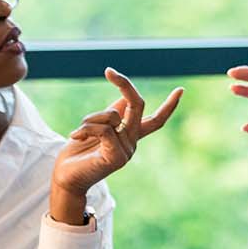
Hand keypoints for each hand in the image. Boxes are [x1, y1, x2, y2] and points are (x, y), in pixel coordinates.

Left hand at [50, 68, 181, 217]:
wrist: (66, 177)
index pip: (156, 120)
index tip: (181, 90)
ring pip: (112, 116)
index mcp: (130, 136)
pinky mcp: (116, 158)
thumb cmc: (79, 152)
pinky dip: (86, 129)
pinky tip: (75, 137)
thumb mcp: (96, 127)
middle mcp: (132, 142)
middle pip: (138, 105)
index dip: (169, 106)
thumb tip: (126, 97)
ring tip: (78, 134)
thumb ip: (112, 114)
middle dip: (125, 85)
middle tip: (109, 71)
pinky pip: (104, 130)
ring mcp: (126, 151)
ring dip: (89, 119)